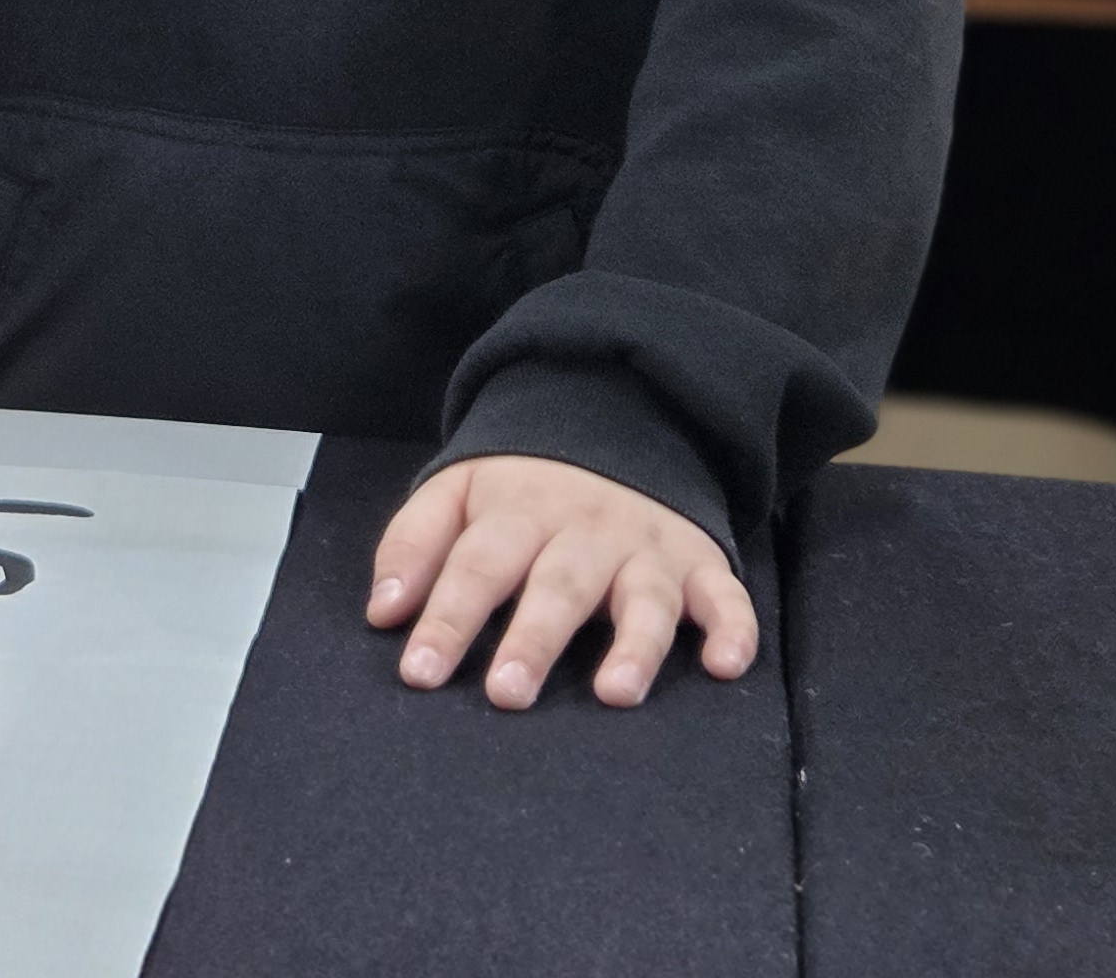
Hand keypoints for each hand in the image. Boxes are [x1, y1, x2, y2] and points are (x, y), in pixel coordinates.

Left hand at [367, 454, 756, 711]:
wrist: (616, 422)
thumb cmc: (524, 486)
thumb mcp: (459, 491)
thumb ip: (414, 543)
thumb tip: (381, 611)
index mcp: (518, 509)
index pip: (476, 565)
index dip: (446, 618)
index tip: (419, 672)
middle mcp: (585, 528)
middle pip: (557, 585)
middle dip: (532, 639)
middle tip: (506, 693)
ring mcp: (647, 546)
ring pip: (644, 596)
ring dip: (633, 644)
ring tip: (613, 693)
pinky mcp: (700, 562)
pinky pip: (726, 595)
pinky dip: (734, 629)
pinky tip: (726, 666)